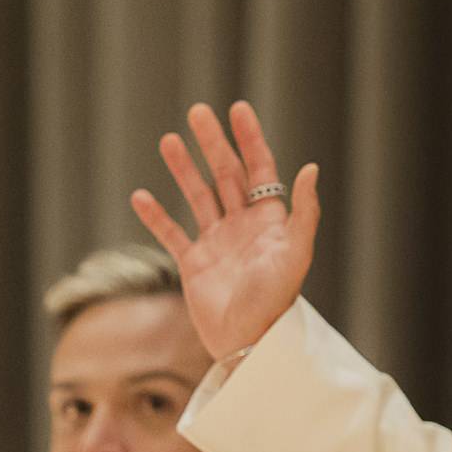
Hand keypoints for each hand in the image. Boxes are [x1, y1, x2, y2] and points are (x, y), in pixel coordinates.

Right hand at [132, 101, 321, 361]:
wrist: (248, 342)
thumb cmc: (277, 301)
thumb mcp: (295, 254)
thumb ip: (304, 212)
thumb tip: (311, 168)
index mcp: (270, 220)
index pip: (260, 169)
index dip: (250, 139)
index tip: (238, 109)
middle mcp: (243, 226)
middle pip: (226, 174)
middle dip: (213, 143)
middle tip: (197, 112)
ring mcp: (217, 243)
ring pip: (198, 196)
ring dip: (183, 169)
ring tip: (168, 140)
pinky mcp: (194, 264)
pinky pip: (171, 234)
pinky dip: (156, 216)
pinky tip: (140, 195)